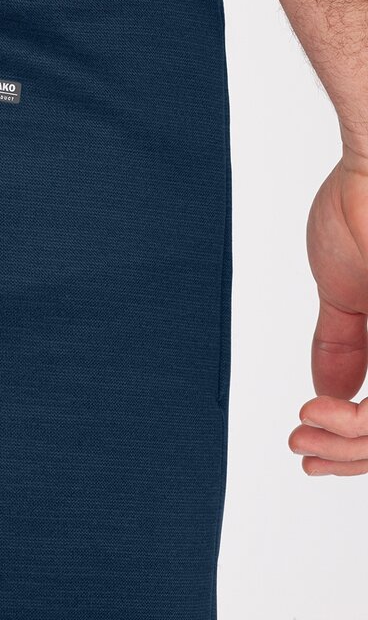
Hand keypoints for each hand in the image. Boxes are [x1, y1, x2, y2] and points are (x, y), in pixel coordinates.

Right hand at [289, 155, 367, 474]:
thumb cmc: (361, 210)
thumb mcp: (341, 292)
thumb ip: (339, 344)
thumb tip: (327, 389)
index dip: (347, 438)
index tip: (304, 438)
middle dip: (347, 452)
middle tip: (301, 449)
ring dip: (349, 444)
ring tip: (304, 434)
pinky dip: (357, 423)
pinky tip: (318, 412)